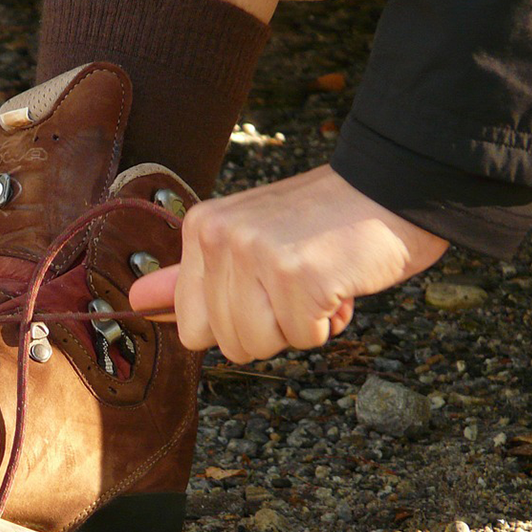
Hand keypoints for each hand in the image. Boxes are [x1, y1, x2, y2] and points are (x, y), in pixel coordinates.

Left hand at [129, 165, 448, 363]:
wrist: (395, 186)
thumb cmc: (324, 222)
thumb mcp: (247, 240)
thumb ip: (191, 277)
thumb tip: (135, 303)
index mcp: (202, 229)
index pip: (192, 327)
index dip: (237, 322)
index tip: (265, 286)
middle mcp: (220, 237)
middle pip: (228, 342)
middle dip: (271, 326)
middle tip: (298, 279)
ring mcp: (256, 254)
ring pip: (260, 345)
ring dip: (299, 326)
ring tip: (317, 280)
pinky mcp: (297, 274)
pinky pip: (305, 338)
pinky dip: (330, 321)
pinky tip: (340, 281)